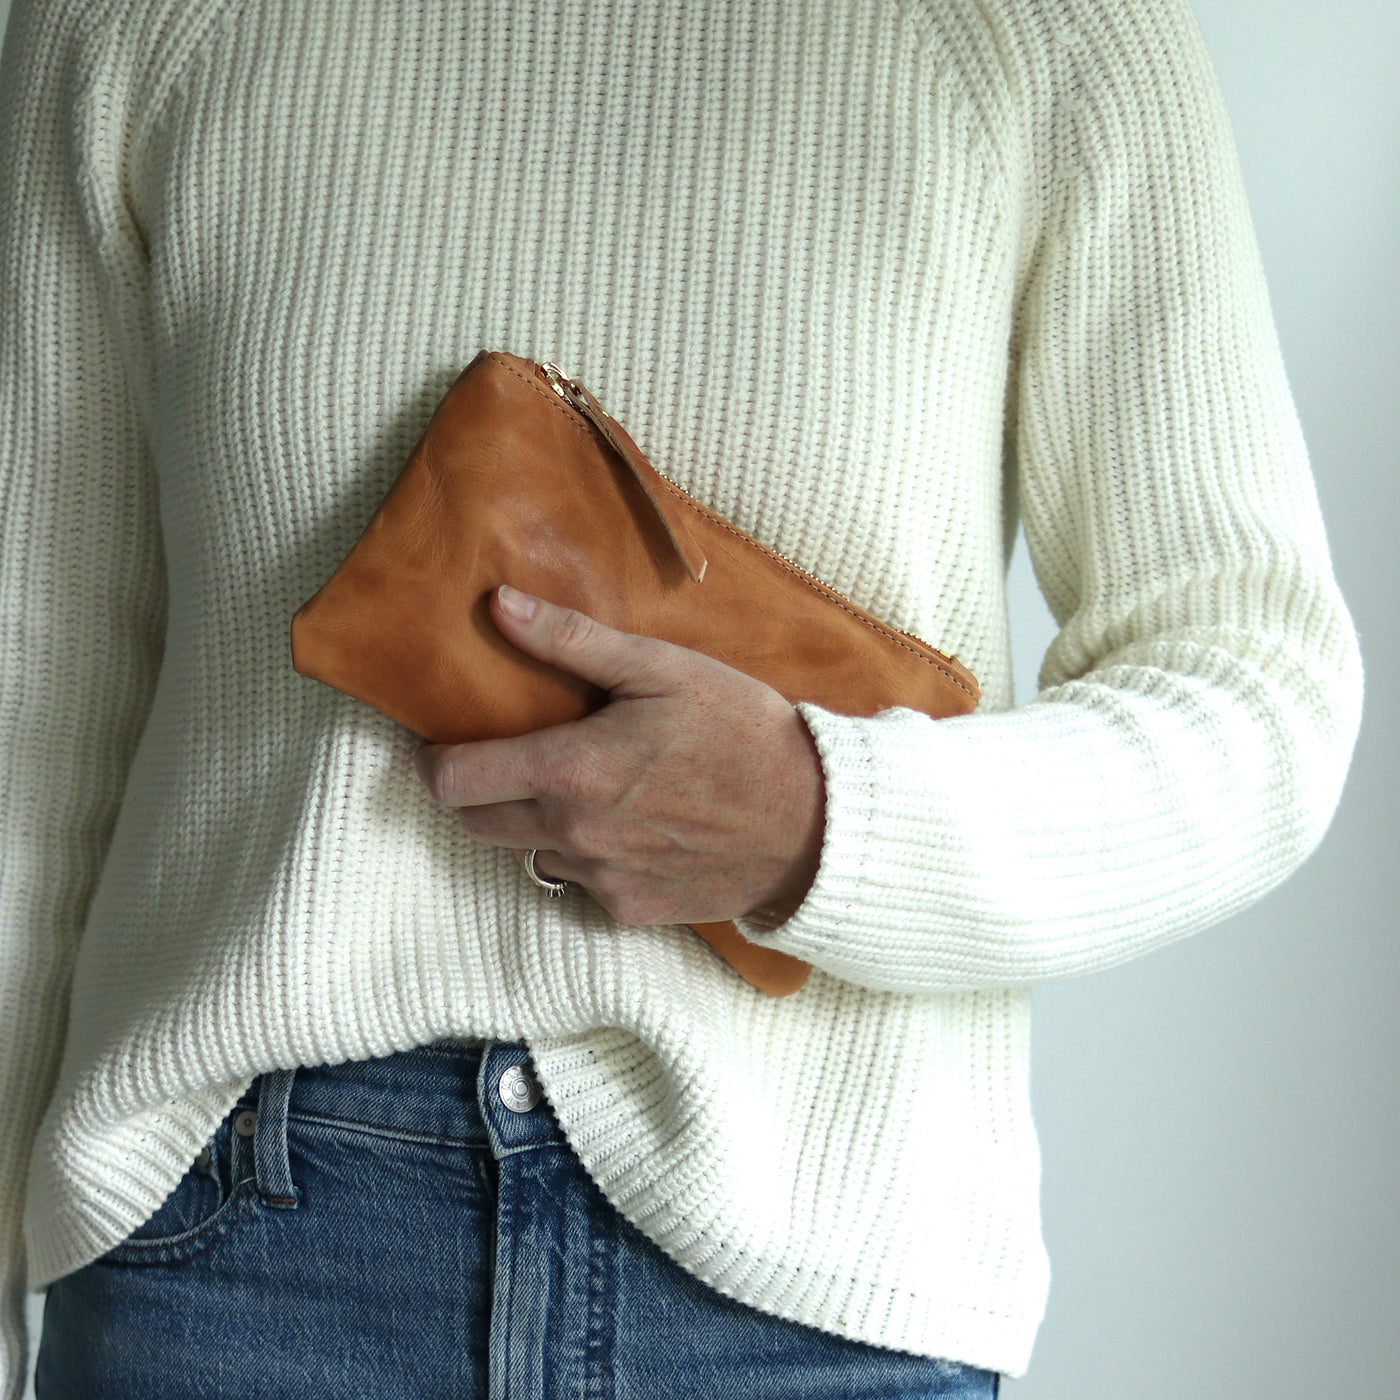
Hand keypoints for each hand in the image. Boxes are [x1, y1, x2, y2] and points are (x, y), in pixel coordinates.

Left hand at [413, 584, 825, 926]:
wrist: (815, 822)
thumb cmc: (742, 733)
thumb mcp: (662, 669)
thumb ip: (571, 642)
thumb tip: (497, 606)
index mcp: (570, 771)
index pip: (452, 781)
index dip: (437, 760)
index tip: (449, 743)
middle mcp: (572, 836)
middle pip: (475, 825)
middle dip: (478, 791)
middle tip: (515, 759)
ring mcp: (601, 881)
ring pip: (530, 855)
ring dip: (538, 825)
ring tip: (588, 789)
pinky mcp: (630, 911)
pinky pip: (582, 885)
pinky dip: (590, 858)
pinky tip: (634, 827)